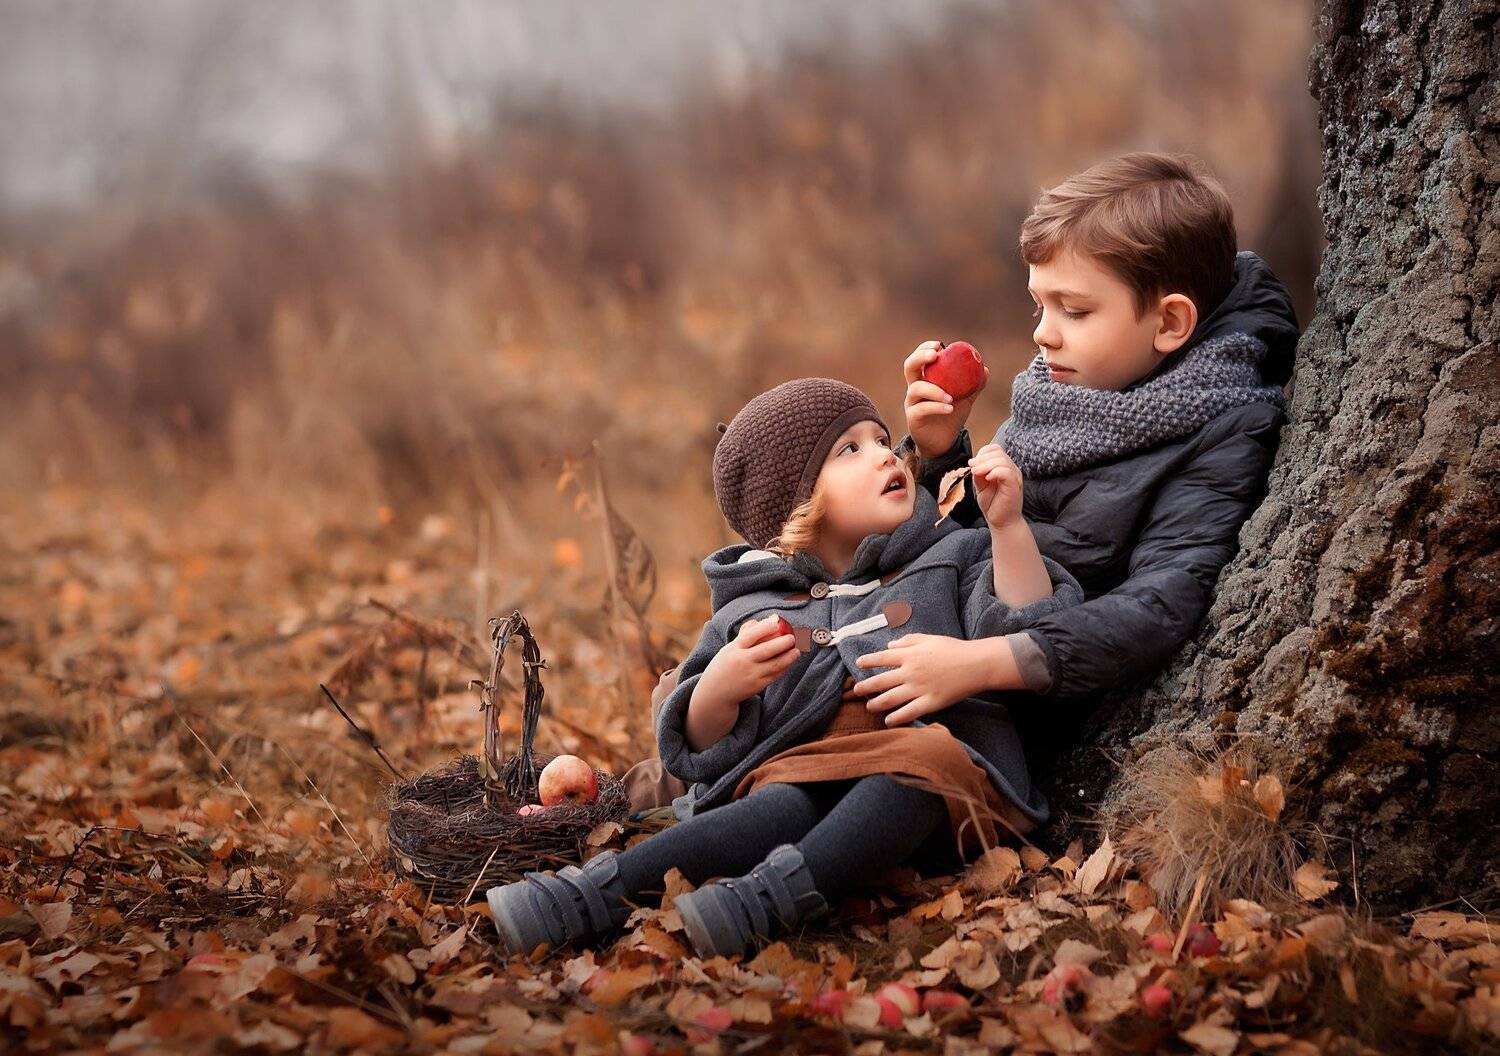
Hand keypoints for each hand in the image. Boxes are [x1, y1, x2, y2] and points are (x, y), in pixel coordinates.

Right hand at [696, 616, 798, 709]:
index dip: (765, 628)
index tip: (777, 622)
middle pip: (766, 650)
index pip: (751, 635)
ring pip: (774, 665)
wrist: (716, 693)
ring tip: (797, 650)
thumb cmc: (725, 665)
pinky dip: (784, 668)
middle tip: (792, 637)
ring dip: (788, 657)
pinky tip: (789, 662)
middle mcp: (742, 661)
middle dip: (782, 643)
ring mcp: (750, 675)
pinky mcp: (757, 686)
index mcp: (734, 649)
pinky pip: (774, 676)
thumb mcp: (729, 648)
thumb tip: (766, 620)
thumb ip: (746, 635)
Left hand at [849, 634, 997, 725]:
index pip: (881, 658)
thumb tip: (889, 646)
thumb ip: (908, 640)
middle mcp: (910, 672)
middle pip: (880, 681)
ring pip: (890, 699)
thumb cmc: (953, 649)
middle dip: (865, 687)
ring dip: (876, 704)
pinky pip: (908, 713)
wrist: (976, 664)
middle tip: (856, 691)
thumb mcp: (929, 638)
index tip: (858, 664)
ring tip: (869, 706)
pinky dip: (896, 718)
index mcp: (910, 655)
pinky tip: (888, 721)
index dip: (867, 661)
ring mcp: (919, 689)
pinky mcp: (930, 703)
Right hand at [903, 341, 989, 459]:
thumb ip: (973, 384)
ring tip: (950, 397)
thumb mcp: (965, 398)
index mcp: (926, 378)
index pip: (920, 358)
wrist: (944, 441)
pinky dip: (937, 407)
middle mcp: (915, 388)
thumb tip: (984, 368)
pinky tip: (950, 409)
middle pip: (909, 366)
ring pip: (916, 389)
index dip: (925, 348)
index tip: (939, 345)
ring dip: (934, 389)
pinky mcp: (913, 418)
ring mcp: (912, 403)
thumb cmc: (952, 414)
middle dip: (920, 357)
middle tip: (935, 356)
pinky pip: (922, 408)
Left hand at [970, 443, 1023, 528]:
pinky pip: (1006, 472)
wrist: (1002, 522)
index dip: (982, 453)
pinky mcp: (1015, 485)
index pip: (995, 449)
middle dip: (982, 458)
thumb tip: (973, 462)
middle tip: (973, 469)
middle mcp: (1012, 469)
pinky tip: (987, 479)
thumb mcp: (980, 485)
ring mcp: (1015, 476)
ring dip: (985, 465)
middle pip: (998, 452)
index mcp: (1004, 466)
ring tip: (977, 474)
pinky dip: (994, 472)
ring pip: (1002, 460)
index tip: (972, 464)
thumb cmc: (993, 504)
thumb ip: (978, 473)